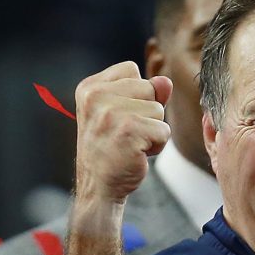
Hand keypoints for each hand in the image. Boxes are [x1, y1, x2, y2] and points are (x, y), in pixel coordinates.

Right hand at [74, 61, 171, 203]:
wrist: (98, 186)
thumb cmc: (111, 148)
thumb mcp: (122, 113)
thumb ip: (144, 92)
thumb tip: (165, 82)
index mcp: (89, 87)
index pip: (131, 69)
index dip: (135, 94)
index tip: (118, 116)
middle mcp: (96, 96)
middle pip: (149, 88)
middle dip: (147, 113)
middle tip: (125, 133)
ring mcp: (111, 113)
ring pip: (158, 110)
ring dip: (152, 130)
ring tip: (130, 144)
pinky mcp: (129, 131)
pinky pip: (163, 130)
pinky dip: (157, 145)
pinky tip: (136, 154)